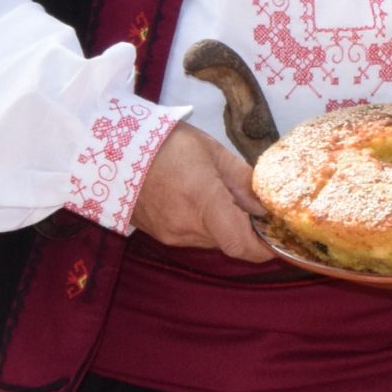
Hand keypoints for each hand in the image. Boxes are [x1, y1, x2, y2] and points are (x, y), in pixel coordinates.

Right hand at [131, 123, 267, 262]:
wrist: (114, 149)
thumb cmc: (166, 143)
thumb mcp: (213, 151)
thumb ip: (243, 180)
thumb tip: (265, 205)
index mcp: (205, 203)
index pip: (243, 246)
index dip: (265, 249)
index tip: (278, 238)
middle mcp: (188, 227)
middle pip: (229, 242)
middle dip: (244, 228)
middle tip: (249, 204)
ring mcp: (171, 235)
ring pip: (211, 240)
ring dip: (222, 225)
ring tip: (218, 195)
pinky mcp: (160, 236)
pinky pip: (192, 237)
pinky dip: (203, 225)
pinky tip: (196, 199)